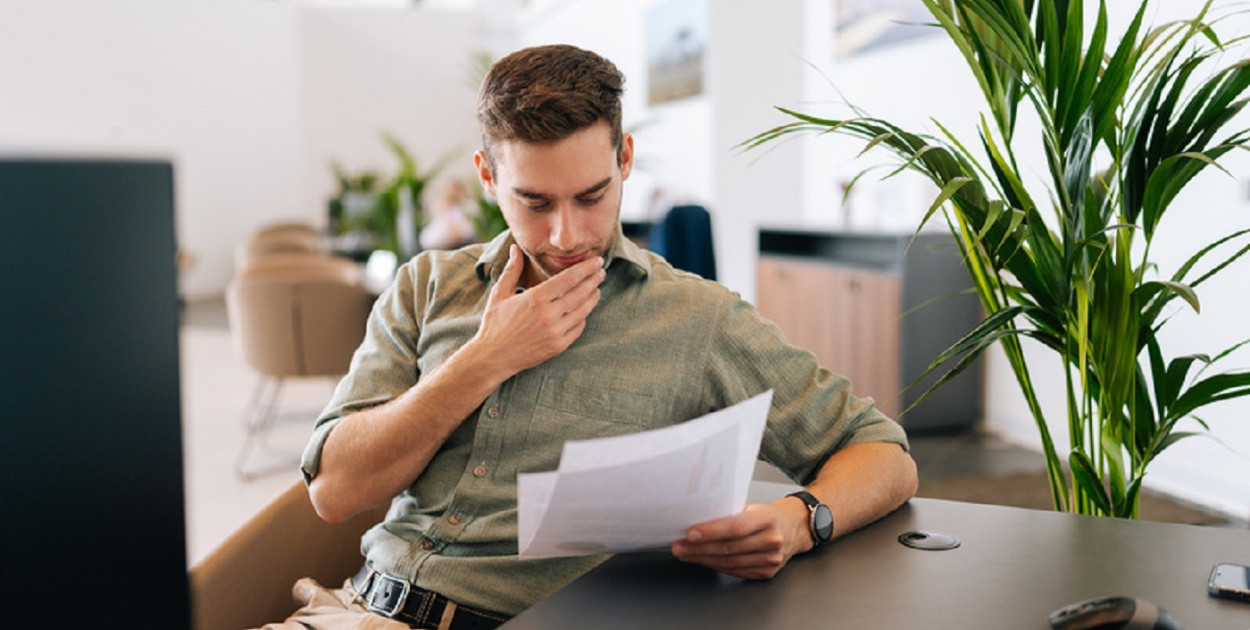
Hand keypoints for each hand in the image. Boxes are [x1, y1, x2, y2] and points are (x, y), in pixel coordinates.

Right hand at [469, 244, 604, 376]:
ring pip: (583, 311)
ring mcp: (555, 332)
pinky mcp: (558, 346)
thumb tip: (515, 248)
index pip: (568, 279)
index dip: (585, 268)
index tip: (596, 261)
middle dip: (594, 280)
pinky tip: (585, 310)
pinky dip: (584, 317)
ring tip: (597, 288)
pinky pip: (578, 328)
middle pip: (580, 293)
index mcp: (535, 299)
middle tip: (601, 271)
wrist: (493, 357)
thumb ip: (512, 270)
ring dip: (592, 298)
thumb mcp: (499, 294)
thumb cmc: (494, 324)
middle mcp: (548, 315)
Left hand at [670, 500, 810, 579]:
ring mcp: (771, 559)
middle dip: (699, 548)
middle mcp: (772, 540)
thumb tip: (696, 517)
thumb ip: (729, 512)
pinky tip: (702, 560)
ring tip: (685, 554)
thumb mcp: (752, 506)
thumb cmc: (767, 514)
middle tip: (679, 546)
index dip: (711, 532)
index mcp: (767, 518)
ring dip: (703, 559)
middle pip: (729, 548)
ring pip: (730, 563)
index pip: (736, 527)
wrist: (794, 527)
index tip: (690, 533)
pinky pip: (735, 571)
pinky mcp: (766, 572)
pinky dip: (715, 566)